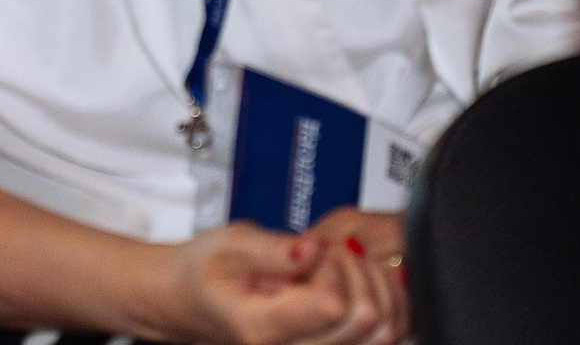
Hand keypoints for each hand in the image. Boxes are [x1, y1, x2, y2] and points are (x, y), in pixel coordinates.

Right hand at [164, 223, 404, 344]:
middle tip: (325, 255)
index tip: (309, 249)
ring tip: (338, 270)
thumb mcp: (228, 245)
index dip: (331, 265)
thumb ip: (272, 249)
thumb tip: (312, 251)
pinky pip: (384, 339)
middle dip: (355, 272)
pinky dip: (384, 306)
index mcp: (263, 329)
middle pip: (366, 319)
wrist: (194, 301)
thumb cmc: (207, 273)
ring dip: (372, 288)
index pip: (331, 302)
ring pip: (385, 333)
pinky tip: (359, 284)